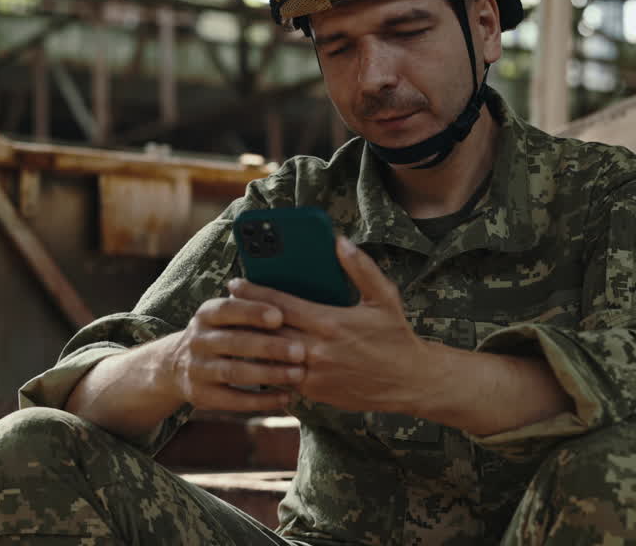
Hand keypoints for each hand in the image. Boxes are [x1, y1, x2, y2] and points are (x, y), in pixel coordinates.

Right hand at [162, 295, 307, 411]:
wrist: (178, 365)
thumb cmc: (221, 334)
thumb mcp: (226, 316)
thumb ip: (251, 307)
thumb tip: (286, 303)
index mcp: (206, 315)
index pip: (227, 309)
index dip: (252, 312)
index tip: (280, 316)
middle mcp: (197, 340)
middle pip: (234, 342)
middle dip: (269, 347)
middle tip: (300, 351)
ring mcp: (196, 369)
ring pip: (233, 372)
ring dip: (268, 374)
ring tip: (298, 374)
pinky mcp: (201, 395)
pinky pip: (233, 400)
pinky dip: (261, 400)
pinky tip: (285, 397)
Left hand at [227, 236, 442, 413]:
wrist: (410, 382)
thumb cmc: (396, 336)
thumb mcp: (384, 298)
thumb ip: (360, 268)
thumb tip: (340, 242)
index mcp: (330, 322)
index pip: (281, 305)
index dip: (255, 292)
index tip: (235, 282)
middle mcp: (318, 350)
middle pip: (269, 331)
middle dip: (244, 316)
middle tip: (224, 304)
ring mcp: (315, 375)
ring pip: (271, 358)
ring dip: (250, 344)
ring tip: (231, 330)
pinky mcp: (316, 393)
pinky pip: (282, 379)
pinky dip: (267, 367)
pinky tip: (254, 356)